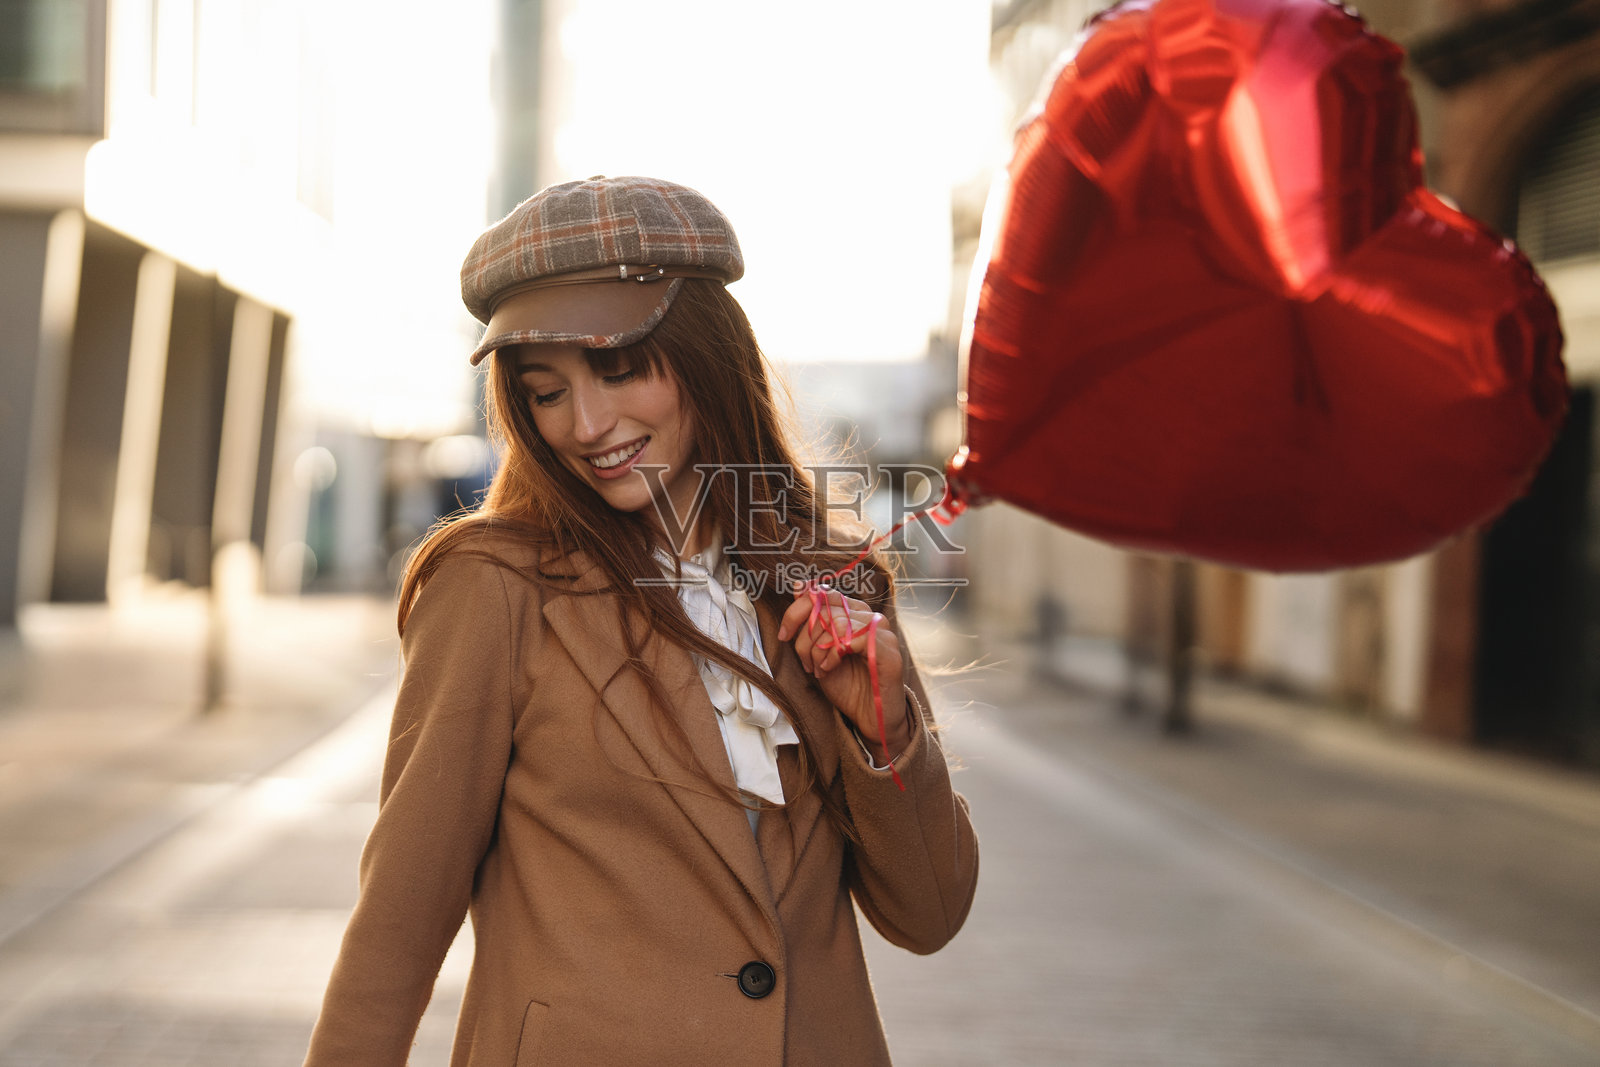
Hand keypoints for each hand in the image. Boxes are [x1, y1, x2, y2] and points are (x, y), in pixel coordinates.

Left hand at [777, 586, 910, 757]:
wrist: (870, 718)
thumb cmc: (847, 685)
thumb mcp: (819, 652)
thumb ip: (811, 623)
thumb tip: (798, 587)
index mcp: (853, 613)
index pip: (821, 593)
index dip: (796, 611)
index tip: (784, 635)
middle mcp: (869, 616)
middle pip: (826, 603)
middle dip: (805, 633)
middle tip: (804, 660)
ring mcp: (881, 630)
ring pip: (837, 622)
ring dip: (818, 650)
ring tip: (819, 669)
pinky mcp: (888, 649)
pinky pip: (852, 638)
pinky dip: (833, 655)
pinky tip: (830, 669)